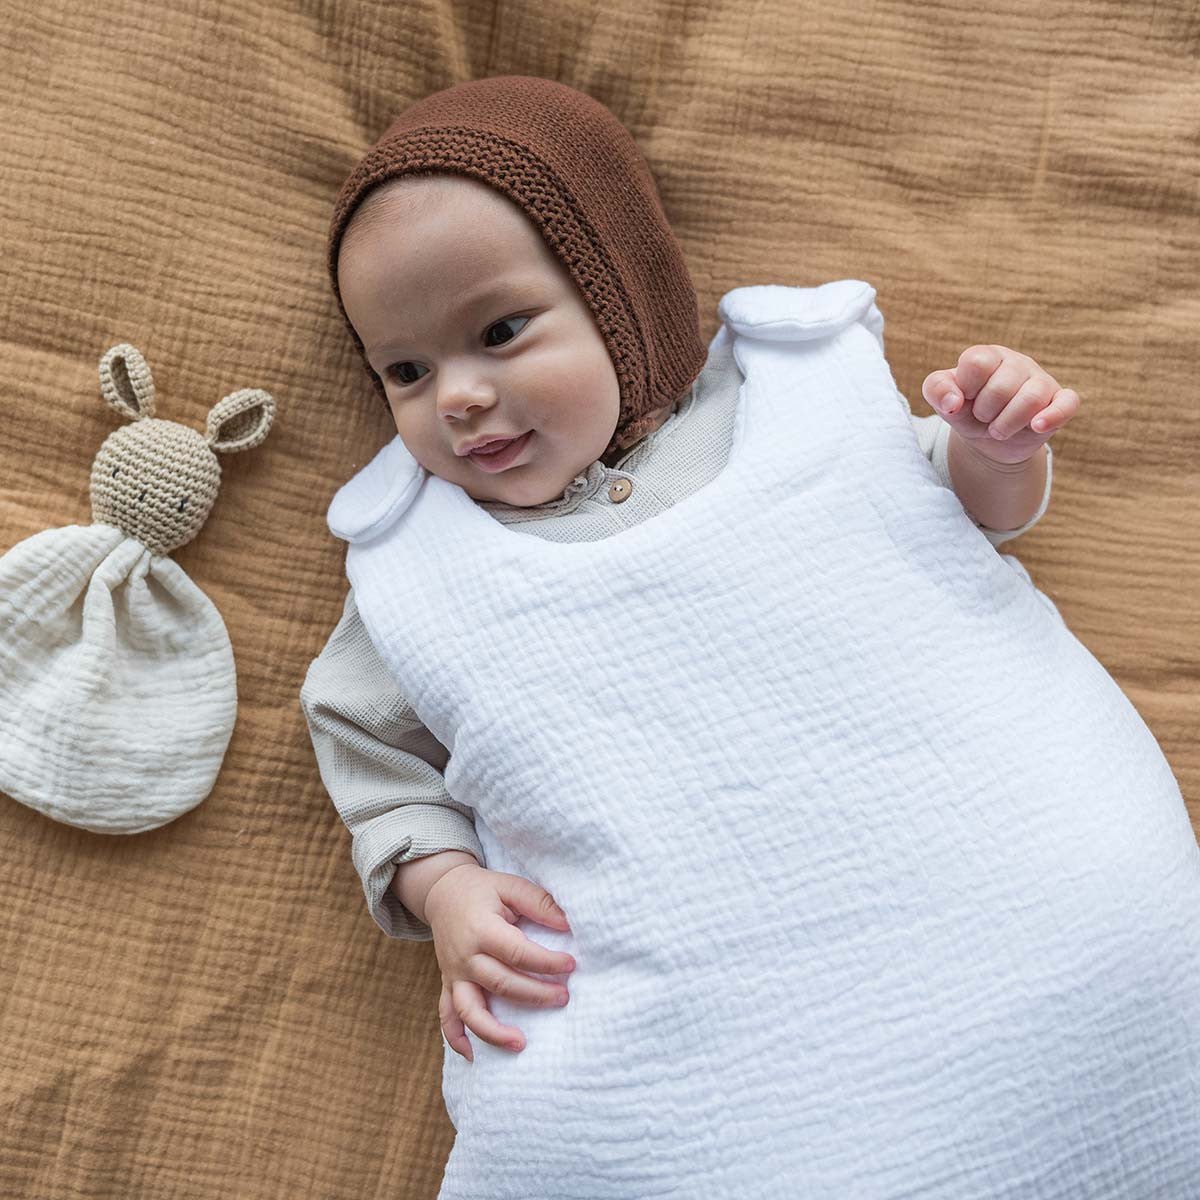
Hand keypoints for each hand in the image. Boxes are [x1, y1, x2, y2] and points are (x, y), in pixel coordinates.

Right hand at [424, 862, 574, 1061]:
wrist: (442, 891)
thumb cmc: (483, 889)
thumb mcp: (511, 886)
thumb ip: (539, 902)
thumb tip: (567, 925)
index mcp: (482, 930)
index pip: (517, 953)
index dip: (546, 962)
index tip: (571, 965)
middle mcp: (465, 956)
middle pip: (501, 984)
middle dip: (535, 995)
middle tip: (564, 998)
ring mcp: (454, 974)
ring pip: (470, 1010)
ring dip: (494, 1031)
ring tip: (522, 1044)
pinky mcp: (448, 983)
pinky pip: (447, 1016)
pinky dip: (457, 1039)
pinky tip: (474, 1057)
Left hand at [922, 345, 1079, 465]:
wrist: (988, 440)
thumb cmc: (966, 411)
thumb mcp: (943, 401)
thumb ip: (936, 390)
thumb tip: (953, 403)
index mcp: (988, 356)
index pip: (977, 362)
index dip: (966, 387)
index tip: (964, 398)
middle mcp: (1017, 363)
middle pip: (1001, 387)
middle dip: (984, 412)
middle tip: (983, 418)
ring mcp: (1041, 381)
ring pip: (1031, 398)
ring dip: (1006, 424)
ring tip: (998, 429)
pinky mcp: (1060, 402)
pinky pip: (1068, 403)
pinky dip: (1052, 416)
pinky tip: (1036, 426)